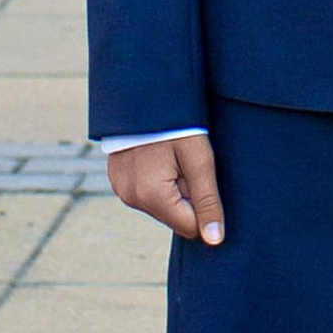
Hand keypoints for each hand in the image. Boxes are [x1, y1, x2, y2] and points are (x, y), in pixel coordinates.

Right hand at [107, 134, 226, 243]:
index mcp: (151, 196)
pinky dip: (159, 181)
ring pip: (162, 206)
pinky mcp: (118, 181)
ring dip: (174, 188)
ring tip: (172, 157)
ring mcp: (121, 190)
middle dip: (188, 195)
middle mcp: (131, 198)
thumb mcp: (200, 160)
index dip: (204, 206)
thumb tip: (214, 241)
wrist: (143, 92)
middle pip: (175, 216)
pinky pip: (147, 193)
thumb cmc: (176, 124)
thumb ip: (208, 201)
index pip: (190, 227)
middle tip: (186, 162)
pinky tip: (160, 157)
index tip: (203, 177)